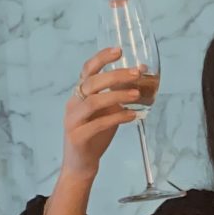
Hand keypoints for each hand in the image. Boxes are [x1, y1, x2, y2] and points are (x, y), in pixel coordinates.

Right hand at [62, 48, 145, 178]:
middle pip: (91, 82)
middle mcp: (73, 104)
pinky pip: (98, 123)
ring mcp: (73, 120)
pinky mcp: (78, 136)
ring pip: (94, 101)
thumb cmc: (95, 135)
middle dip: (115, 75)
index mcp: (79, 95)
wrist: (81, 164)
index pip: (87, 70)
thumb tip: (140, 75)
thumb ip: (118, 95)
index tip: (119, 50)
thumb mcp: (107, 111)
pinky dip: (117, 118)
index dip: (101, 58)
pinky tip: (132, 115)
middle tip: (136, 73)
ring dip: (118, 95)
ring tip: (137, 94)